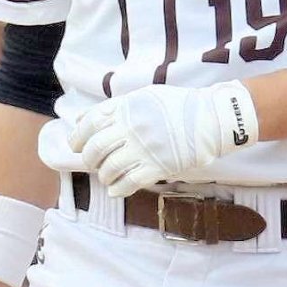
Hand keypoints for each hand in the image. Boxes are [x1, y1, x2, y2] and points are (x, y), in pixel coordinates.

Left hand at [66, 81, 257, 199]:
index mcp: (126, 108)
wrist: (211, 118)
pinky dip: (118, 189)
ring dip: (104, 175)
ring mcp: (144, 149)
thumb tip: (79, 119)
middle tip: (92, 163)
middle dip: (88, 159)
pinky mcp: (158, 167)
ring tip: (107, 176)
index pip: (90, 123)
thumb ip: (113, 107)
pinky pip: (130, 183)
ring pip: (110, 168)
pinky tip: (115, 189)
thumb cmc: (176, 106)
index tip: (75, 145)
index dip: (77, 137)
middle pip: (95, 149)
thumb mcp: (142, 97)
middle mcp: (131, 128)